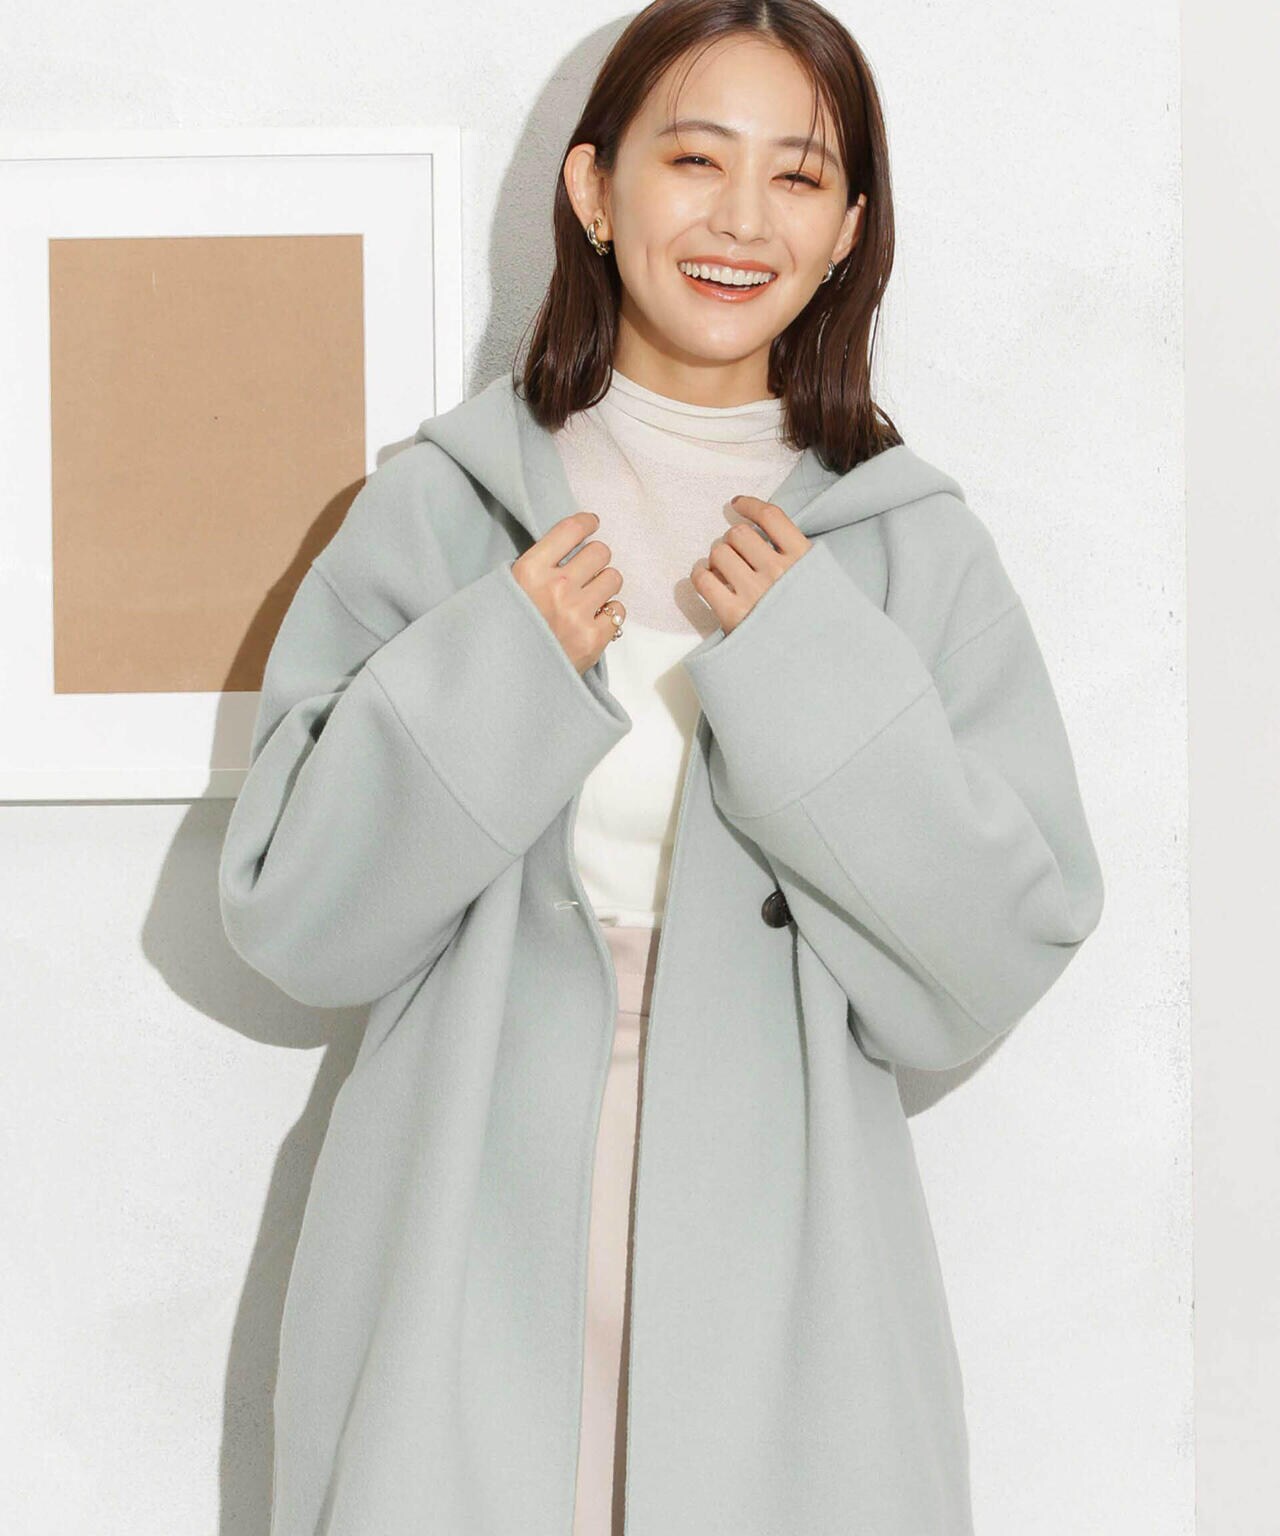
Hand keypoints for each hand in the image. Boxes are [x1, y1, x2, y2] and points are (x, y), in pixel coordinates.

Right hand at [511, 511, 626, 674]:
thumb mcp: (503, 591)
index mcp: (529, 570)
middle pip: (600, 552)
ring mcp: (578, 613)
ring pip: (614, 578)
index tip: (592, 524)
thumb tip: (564, 550)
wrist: (504, 682)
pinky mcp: (594, 639)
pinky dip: (609, 614)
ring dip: (605, 585)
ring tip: (590, 599)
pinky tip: (593, 621)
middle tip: (587, 572)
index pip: (571, 529)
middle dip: (596, 560)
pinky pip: (619, 611)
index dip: (587, 523)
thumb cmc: (504, 633)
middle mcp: (557, 587)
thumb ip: (533, 569)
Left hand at [690, 495, 812, 635]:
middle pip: (738, 534)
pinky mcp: (733, 615)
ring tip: (723, 574)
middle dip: (732, 542)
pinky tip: (707, 580)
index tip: (737, 504)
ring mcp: (756, 593)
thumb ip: (800, 558)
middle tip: (735, 559)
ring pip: (719, 552)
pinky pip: (703, 578)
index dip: (749, 505)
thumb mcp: (822, 583)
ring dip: (716, 559)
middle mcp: (780, 572)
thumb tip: (764, 534)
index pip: (771, 516)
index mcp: (804, 560)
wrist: (816, 666)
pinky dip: (700, 574)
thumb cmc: (815, 625)